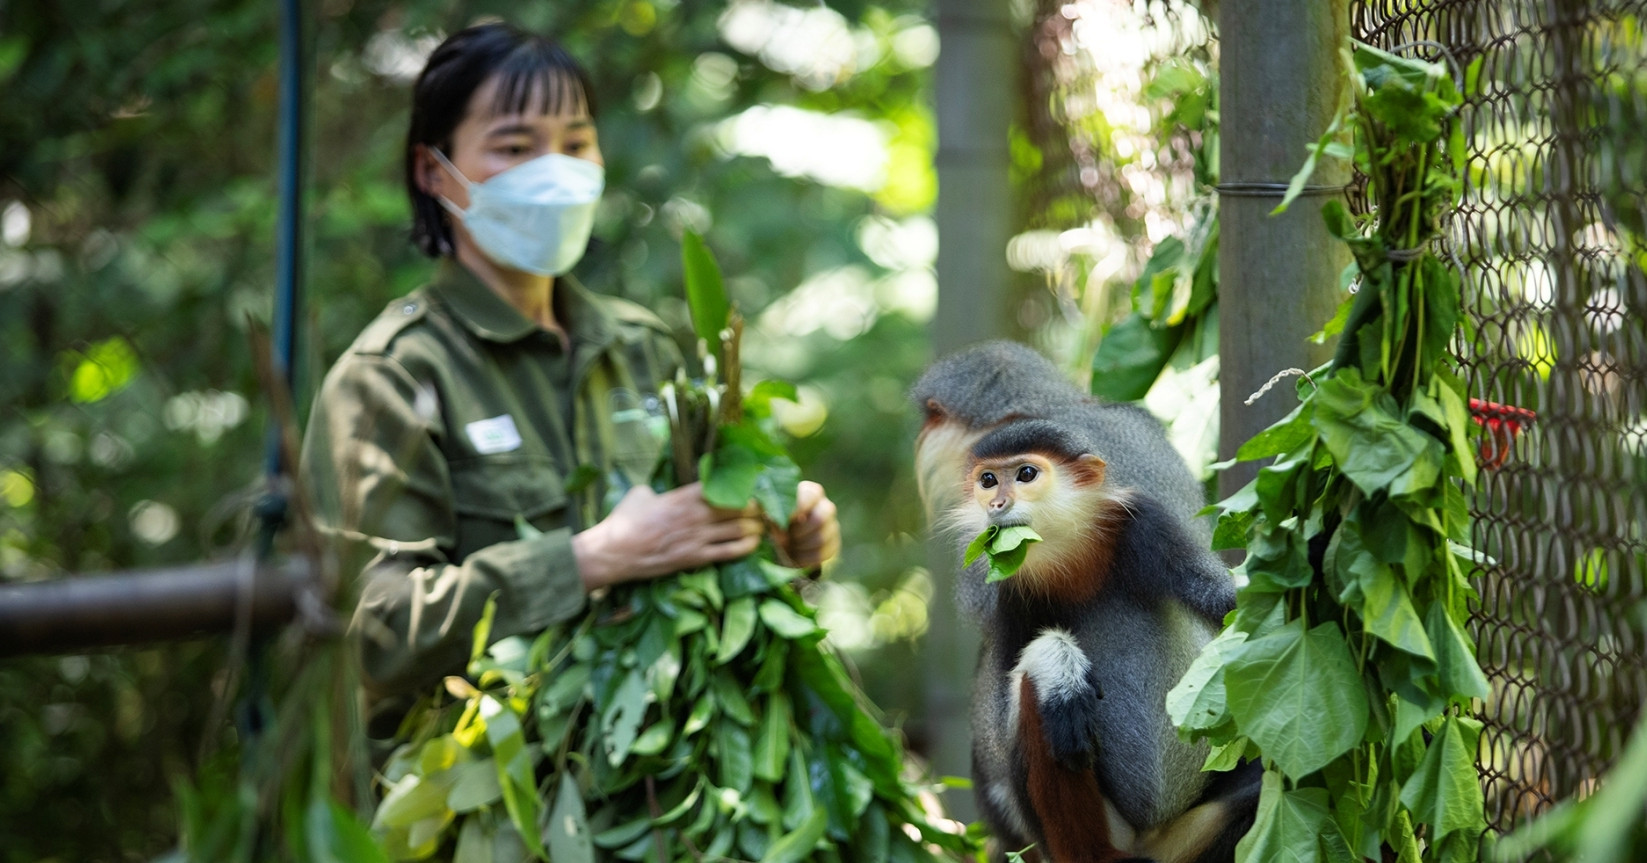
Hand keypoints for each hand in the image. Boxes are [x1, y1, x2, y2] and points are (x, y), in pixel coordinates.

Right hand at [572, 483, 762, 590]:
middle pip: (738, 507)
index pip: (722, 485)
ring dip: (755, 527)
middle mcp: (696, 514)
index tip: (751, 483)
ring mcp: (697, 537)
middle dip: (754, 507)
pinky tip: (754, 543)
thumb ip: (658, 490)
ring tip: (762, 525)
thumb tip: (660, 492)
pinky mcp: (695, 558)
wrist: (614, 551)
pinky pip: (729, 552)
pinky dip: (746, 547)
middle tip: (761, 507)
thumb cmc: (624, 520)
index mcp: (684, 495)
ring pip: (738, 529)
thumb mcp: (640, 494)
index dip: (741, 484)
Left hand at [777, 480, 840, 571]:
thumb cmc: (772, 524)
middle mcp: (824, 506)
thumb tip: (775, 519)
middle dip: (800, 531)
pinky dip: (806, 558)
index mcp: (808, 492)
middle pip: (821, 517)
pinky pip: (824, 553)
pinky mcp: (833, 544)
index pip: (812, 494)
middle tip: (784, 537)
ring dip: (800, 546)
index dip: (800, 507)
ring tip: (788, 546)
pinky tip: (795, 555)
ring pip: (822, 537)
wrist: (780, 546)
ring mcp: (831, 525)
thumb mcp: (767, 516)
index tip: (785, 519)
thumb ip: (771, 513)